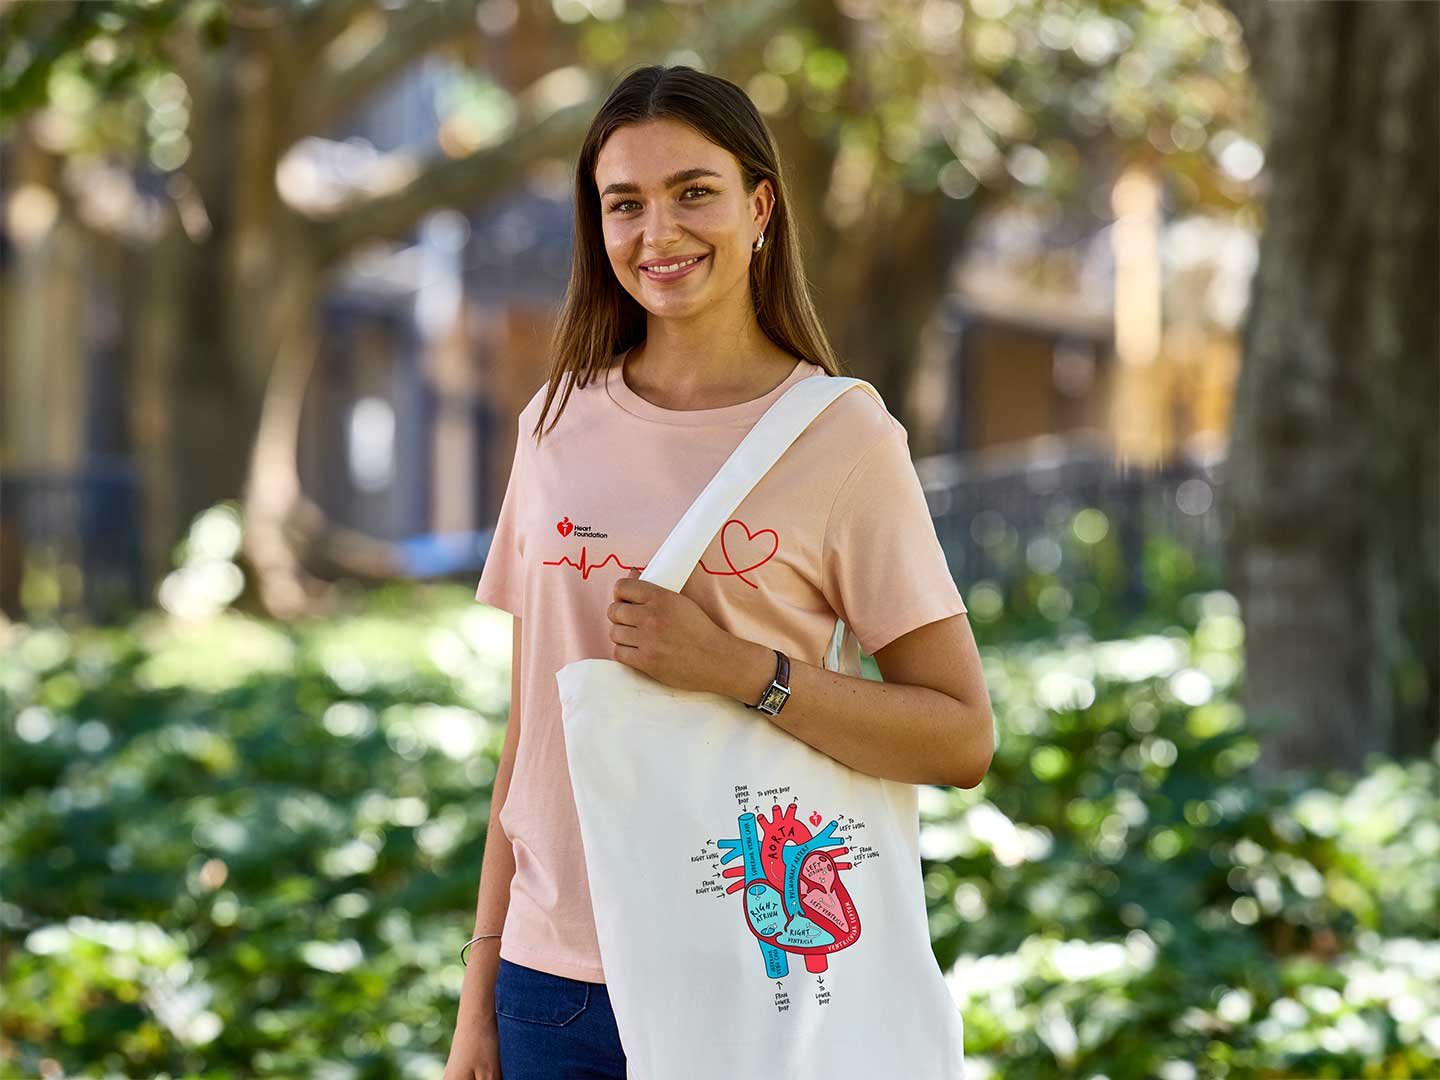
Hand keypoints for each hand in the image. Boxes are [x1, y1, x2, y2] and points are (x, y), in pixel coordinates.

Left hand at [609, 567, 738, 695]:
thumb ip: (654, 591)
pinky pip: (619, 653)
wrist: (716, 659)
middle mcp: (652, 616)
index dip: (620, 594)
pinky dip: (624, 652)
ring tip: (635, 638)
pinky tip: (636, 651)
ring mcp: (647, 639)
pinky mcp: (646, 661)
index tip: (624, 601)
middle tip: (629, 622)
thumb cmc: (702, 631)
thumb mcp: (681, 602)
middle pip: (614, 611)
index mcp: (661, 597)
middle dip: (619, 616)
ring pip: (614, 632)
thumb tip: (632, 574)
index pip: (622, 588)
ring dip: (622, 635)